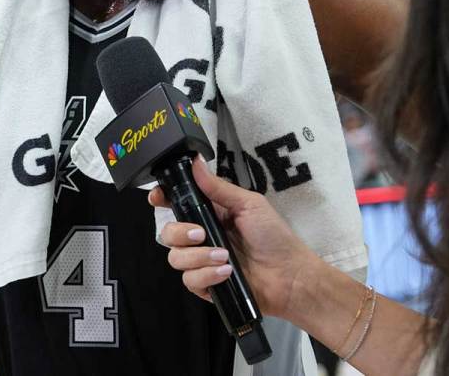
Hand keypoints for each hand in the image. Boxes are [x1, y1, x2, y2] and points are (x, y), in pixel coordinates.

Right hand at [148, 156, 319, 318]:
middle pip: (169, 233)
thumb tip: (194, 162)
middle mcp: (203, 238)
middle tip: (201, 234)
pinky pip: (190, 281)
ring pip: (176, 258)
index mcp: (211, 214)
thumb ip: (219, 188)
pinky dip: (206, 276)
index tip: (157, 198)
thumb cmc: (274, 237)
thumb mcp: (249, 205)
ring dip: (198, 257)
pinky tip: (226, 273)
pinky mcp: (207, 286)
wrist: (291, 276)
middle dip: (179, 233)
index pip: (177, 204)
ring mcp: (203, 263)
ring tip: (224, 257)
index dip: (163, 200)